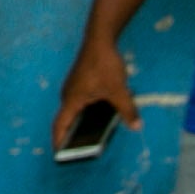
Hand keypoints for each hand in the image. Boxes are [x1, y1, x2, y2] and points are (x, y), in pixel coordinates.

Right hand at [51, 39, 141, 154]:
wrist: (100, 38)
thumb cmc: (104, 64)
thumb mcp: (119, 90)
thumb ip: (127, 110)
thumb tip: (136, 126)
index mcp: (71, 100)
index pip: (59, 126)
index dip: (58, 142)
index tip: (59, 155)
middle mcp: (68, 95)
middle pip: (67, 119)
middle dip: (73, 135)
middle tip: (81, 150)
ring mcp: (73, 87)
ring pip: (75, 109)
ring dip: (82, 121)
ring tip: (93, 135)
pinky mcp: (80, 81)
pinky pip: (81, 101)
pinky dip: (88, 110)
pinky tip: (102, 113)